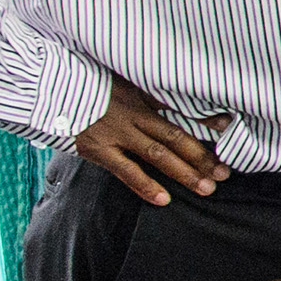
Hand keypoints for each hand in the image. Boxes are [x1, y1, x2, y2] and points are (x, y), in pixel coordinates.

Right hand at [74, 75, 232, 206]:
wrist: (50, 89)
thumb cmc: (87, 86)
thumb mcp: (120, 82)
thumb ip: (144, 92)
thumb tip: (171, 98)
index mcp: (143, 96)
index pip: (182, 107)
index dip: (206, 117)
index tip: (230, 126)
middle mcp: (135, 113)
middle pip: (176, 136)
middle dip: (202, 155)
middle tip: (225, 173)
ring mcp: (118, 132)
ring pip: (158, 154)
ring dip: (183, 172)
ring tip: (206, 188)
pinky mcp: (99, 149)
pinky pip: (126, 171)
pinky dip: (145, 185)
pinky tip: (163, 199)